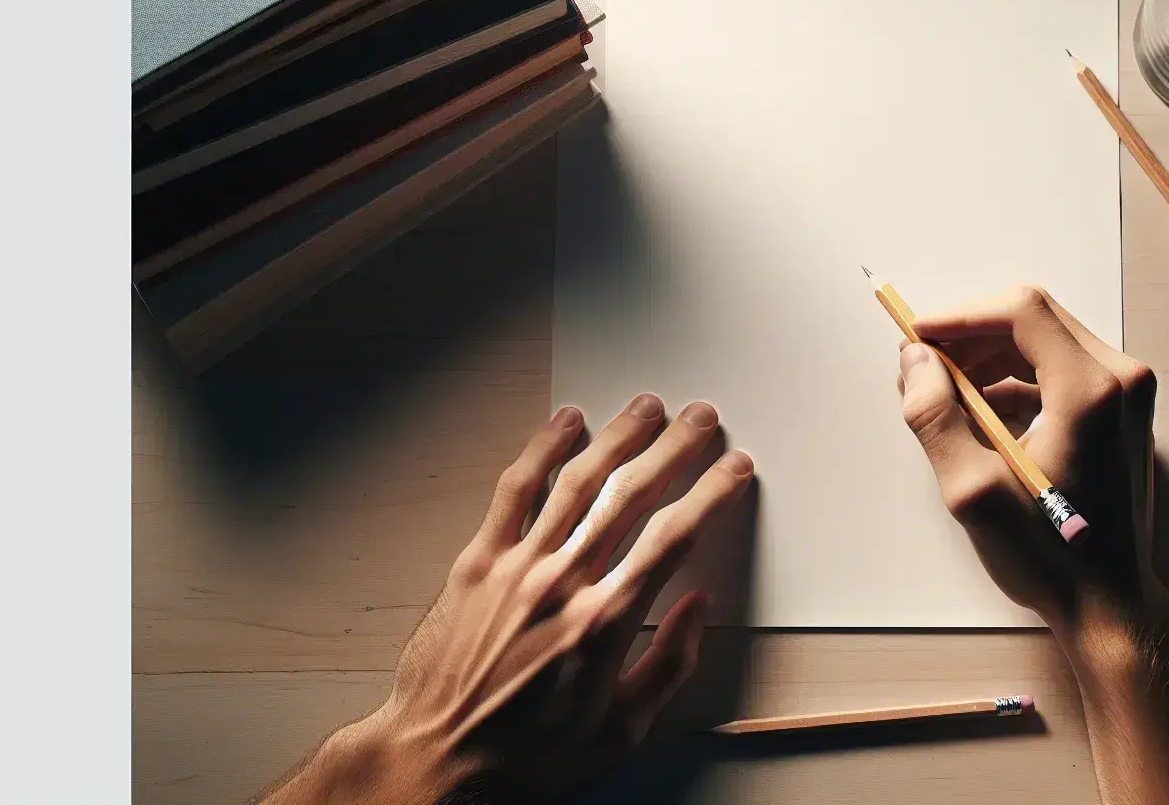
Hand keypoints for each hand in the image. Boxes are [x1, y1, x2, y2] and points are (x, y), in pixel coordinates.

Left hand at [259, 394, 753, 804]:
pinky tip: (565, 424)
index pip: (674, 538)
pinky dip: (541, 450)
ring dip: (616, 437)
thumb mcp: (619, 732)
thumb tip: (698, 609)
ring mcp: (516, 567)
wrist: (436, 761)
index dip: (710, 494)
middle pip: (631, 495)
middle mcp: (563, 584)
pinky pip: (513, 491)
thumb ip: (669, 667)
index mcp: (606, 624)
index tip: (733, 471)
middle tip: (700, 419)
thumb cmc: (525, 757)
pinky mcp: (475, 563)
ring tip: (645, 407)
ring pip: (576, 481)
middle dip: (674, 449)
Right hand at [897, 285, 1157, 630]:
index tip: (919, 336)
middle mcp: (1120, 380)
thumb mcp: (972, 491)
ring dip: (992, 358)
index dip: (961, 315)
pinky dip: (1018, 379)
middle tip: (925, 366)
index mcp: (1090, 391)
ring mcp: (1129, 394)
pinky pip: (1062, 369)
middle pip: (1034, 319)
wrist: (1112, 604)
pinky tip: (984, 415)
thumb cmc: (1050, 557)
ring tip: (946, 395)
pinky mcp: (1124, 411)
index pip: (1020, 311)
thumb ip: (935, 416)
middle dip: (972, 336)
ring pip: (1046, 341)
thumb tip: (914, 359)